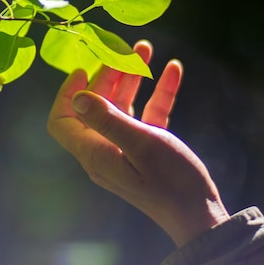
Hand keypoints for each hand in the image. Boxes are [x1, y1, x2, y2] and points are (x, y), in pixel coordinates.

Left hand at [47, 40, 229, 246]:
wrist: (201, 215)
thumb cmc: (170, 181)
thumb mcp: (140, 143)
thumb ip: (107, 119)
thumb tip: (77, 97)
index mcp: (94, 152)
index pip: (62, 121)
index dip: (66, 94)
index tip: (82, 70)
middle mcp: (105, 150)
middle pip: (96, 106)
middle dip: (108, 76)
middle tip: (124, 50)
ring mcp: (127, 149)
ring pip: (123, 106)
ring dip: (133, 78)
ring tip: (146, 49)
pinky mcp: (149, 149)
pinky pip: (148, 115)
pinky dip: (158, 93)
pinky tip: (174, 70)